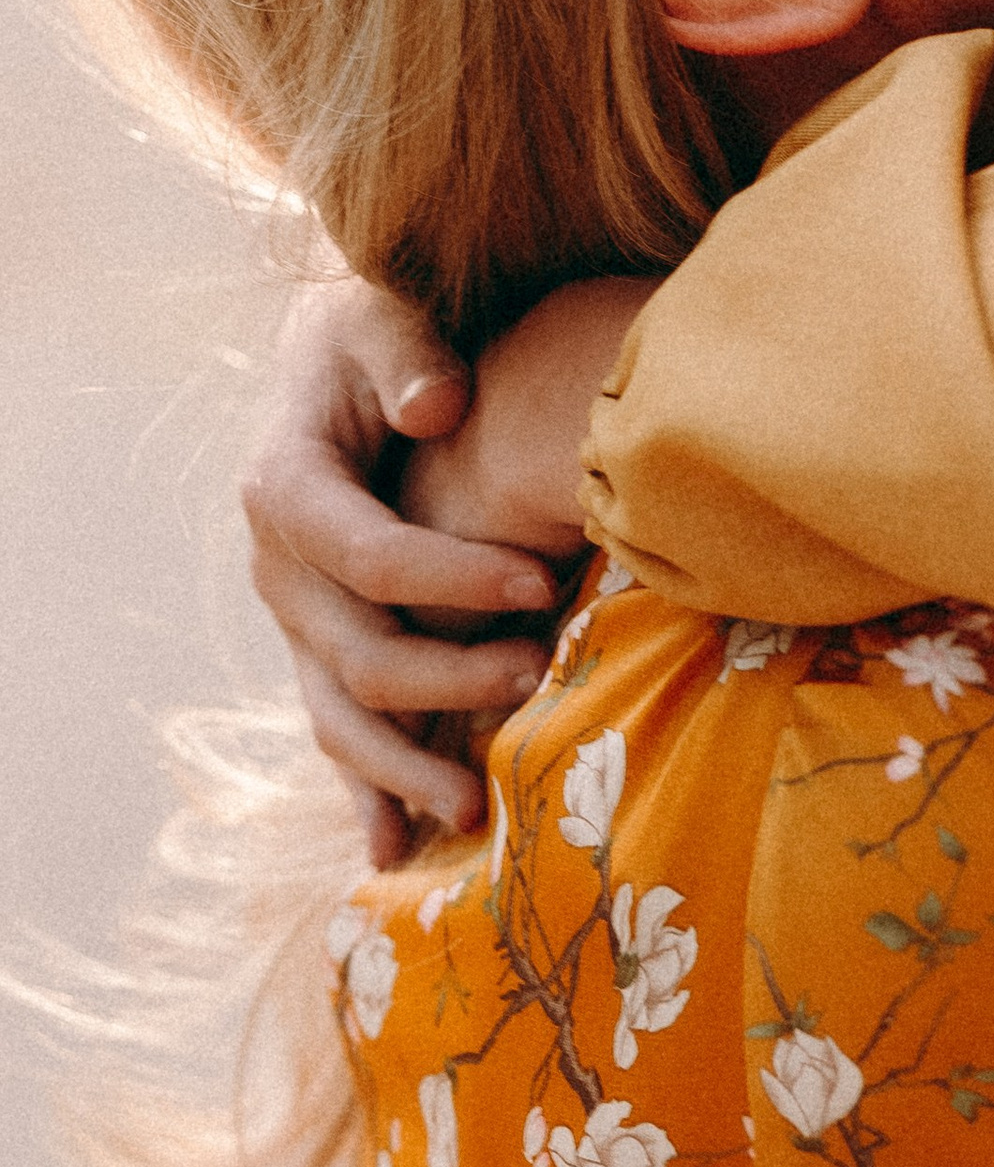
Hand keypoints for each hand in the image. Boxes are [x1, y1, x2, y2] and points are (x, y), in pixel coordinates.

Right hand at [243, 277, 563, 865]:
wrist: (338, 354)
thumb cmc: (375, 329)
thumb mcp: (383, 316)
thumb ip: (409, 355)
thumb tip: (432, 410)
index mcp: (286, 486)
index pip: (372, 557)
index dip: (454, 580)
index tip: (540, 585)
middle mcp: (277, 566)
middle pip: (358, 652)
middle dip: (450, 676)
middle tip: (543, 675)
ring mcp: (295, 616)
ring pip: (340, 714)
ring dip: (406, 765)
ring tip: (479, 806)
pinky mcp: (321, 642)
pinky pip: (339, 726)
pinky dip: (366, 789)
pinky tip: (395, 850)